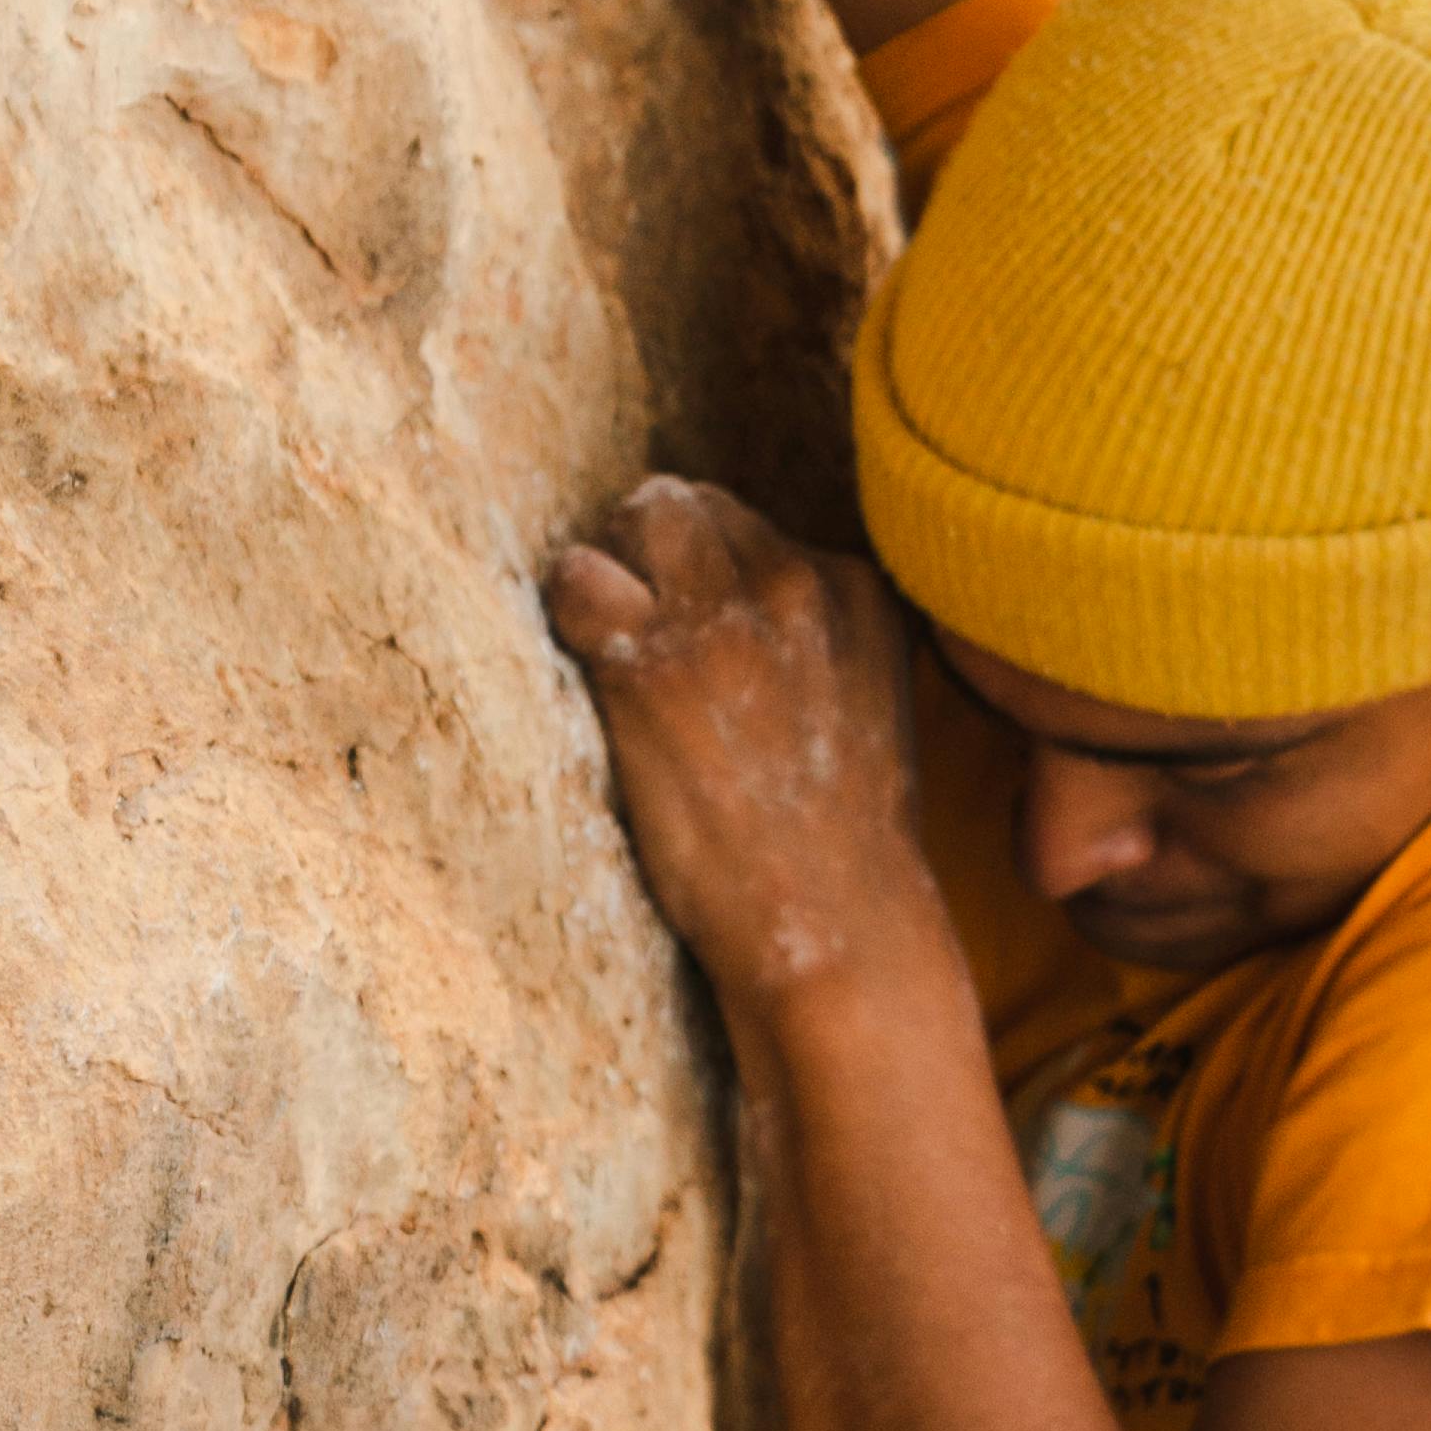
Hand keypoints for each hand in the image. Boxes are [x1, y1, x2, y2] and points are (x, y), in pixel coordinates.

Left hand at [547, 480, 950, 1029]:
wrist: (834, 925)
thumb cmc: (839, 839)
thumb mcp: (865, 705)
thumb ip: (814, 639)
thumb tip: (736, 613)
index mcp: (855, 590)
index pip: (749, 524)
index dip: (705, 570)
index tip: (693, 628)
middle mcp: (794, 582)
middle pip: (687, 505)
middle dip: (650, 550)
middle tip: (635, 626)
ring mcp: (720, 618)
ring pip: (635, 518)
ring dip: (609, 569)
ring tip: (607, 644)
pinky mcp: (650, 664)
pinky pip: (577, 579)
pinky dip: (565, 608)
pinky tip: (583, 664)